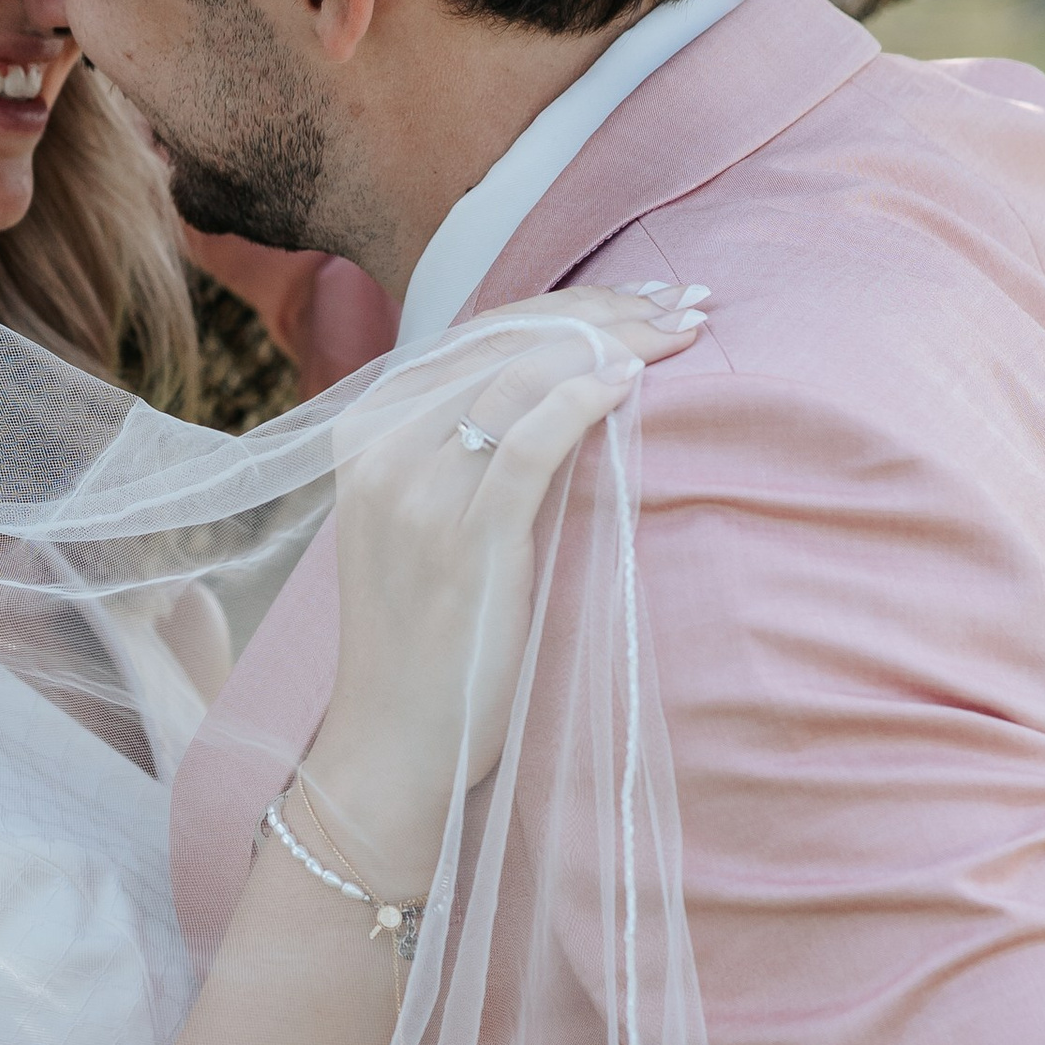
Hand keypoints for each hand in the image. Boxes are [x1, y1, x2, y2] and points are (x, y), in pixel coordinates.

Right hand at [306, 278, 706, 898]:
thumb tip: (550, 389)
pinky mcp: (463, 541)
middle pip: (504, 341)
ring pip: (522, 377)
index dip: (564, 303)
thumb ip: (460, 454)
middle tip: (678, 300)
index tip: (639, 296)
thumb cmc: (424, 644)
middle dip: (601, 309)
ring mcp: (416, 493)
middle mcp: (383, 450)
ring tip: (678, 332)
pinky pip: (528, 442)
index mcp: (365, 434)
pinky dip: (582, 399)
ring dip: (612, 341)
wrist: (391, 748)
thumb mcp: (420, 528)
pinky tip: (630, 382)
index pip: (476, 334)